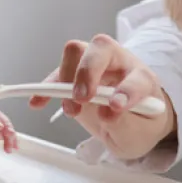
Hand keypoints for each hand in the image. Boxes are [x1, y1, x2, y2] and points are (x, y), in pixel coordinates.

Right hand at [29, 35, 176, 160]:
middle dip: (88, 71)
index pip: (137, 77)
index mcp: (143, 79)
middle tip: (83, 98)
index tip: (115, 107)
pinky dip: (46, 86)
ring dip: (67, 78)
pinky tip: (38, 102)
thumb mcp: (139, 134)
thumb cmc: (139, 125)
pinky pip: (57, 72)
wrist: (133, 121)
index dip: (126, 90)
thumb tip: (106, 113)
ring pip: (76, 51)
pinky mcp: (76, 75)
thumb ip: (126, 125)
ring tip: (71, 109)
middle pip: (101, 47)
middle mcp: (120, 63)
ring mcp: (96, 65)